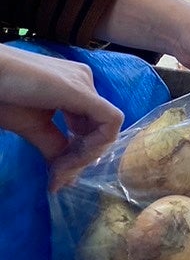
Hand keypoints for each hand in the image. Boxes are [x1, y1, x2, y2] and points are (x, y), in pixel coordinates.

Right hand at [0, 46, 122, 189]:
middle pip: (101, 129)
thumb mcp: (33, 127)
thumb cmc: (2, 96)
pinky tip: (70, 159)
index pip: (92, 127)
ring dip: (84, 157)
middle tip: (57, 177)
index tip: (57, 175)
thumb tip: (69, 177)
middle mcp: (84, 81)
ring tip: (58, 170)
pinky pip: (109, 122)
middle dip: (81, 159)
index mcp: (75, 88)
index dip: (79, 155)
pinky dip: (93, 147)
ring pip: (107, 128)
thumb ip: (55, 147)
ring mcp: (84, 82)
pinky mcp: (81, 90)